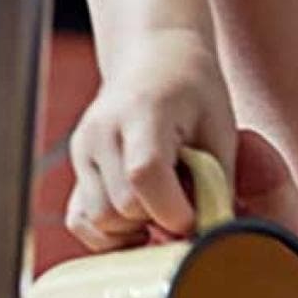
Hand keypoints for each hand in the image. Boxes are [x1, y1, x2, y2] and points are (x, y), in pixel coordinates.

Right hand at [65, 30, 236, 250]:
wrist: (155, 58)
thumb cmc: (195, 93)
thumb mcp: (220, 129)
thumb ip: (217, 185)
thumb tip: (212, 238)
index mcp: (143, 112)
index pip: (145, 174)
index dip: (174, 209)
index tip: (197, 214)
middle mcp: (103, 130)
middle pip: (121, 207)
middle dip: (158, 220)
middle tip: (185, 204)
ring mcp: (83, 148)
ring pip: (99, 220)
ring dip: (134, 227)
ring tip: (161, 203)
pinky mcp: (77, 165)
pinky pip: (80, 220)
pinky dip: (109, 232)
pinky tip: (137, 217)